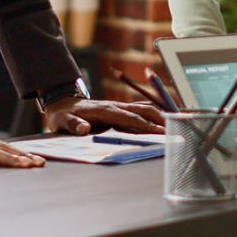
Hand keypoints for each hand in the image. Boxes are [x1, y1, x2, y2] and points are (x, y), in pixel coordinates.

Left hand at [43, 98, 163, 135]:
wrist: (64, 104)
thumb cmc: (65, 115)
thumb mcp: (64, 121)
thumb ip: (74, 125)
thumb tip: (84, 129)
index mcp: (106, 109)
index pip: (130, 118)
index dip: (145, 125)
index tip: (159, 132)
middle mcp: (115, 105)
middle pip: (143, 109)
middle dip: (159, 118)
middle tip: (173, 128)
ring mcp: (118, 106)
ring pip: (144, 107)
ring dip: (158, 114)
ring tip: (172, 124)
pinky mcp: (119, 109)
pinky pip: (140, 109)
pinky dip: (152, 112)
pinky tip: (161, 120)